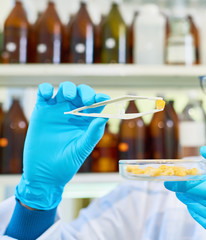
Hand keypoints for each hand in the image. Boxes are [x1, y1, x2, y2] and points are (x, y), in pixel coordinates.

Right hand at [15, 82, 109, 209]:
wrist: (44, 173)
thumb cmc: (67, 163)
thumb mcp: (83, 148)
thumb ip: (93, 132)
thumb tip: (105, 117)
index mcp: (87, 120)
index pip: (97, 103)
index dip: (101, 98)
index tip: (103, 99)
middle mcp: (74, 112)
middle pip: (82, 93)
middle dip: (85, 92)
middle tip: (87, 100)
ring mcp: (57, 110)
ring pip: (65, 89)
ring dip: (68, 88)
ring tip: (69, 97)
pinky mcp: (41, 111)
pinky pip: (43, 94)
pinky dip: (45, 89)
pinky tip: (48, 94)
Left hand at [165, 146, 205, 239]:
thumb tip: (203, 150)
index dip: (190, 184)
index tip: (176, 179)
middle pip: (203, 201)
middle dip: (185, 192)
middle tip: (172, 184)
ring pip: (202, 213)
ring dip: (189, 202)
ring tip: (182, 192)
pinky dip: (197, 213)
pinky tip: (194, 205)